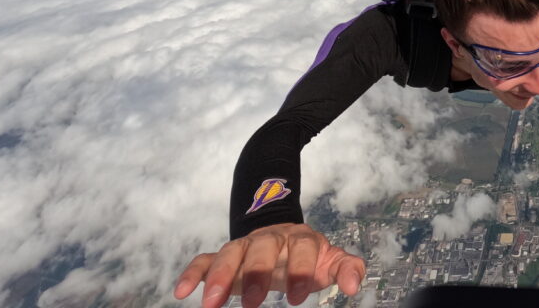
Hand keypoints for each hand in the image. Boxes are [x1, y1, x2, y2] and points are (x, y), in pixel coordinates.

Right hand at [174, 223, 365, 307]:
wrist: (285, 237)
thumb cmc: (309, 257)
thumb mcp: (330, 260)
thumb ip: (347, 269)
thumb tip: (355, 287)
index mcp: (301, 239)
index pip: (303, 248)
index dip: (300, 270)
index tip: (297, 298)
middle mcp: (271, 238)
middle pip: (261, 247)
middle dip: (256, 272)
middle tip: (252, 303)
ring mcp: (246, 245)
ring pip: (230, 252)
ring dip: (219, 276)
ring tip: (210, 304)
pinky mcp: (226, 256)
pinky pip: (205, 258)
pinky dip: (193, 272)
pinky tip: (182, 290)